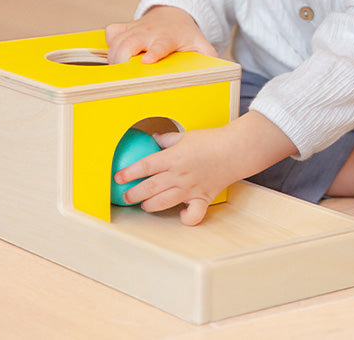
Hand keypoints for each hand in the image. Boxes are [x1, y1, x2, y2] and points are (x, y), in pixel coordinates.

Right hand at [105, 6, 216, 63]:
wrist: (173, 12)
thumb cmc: (185, 34)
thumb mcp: (200, 44)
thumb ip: (207, 58)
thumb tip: (216, 71)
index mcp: (168, 37)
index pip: (160, 45)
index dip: (153, 52)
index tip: (147, 60)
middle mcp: (149, 32)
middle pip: (129, 44)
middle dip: (122, 59)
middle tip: (123, 75)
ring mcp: (135, 28)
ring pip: (117, 41)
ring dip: (114, 58)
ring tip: (118, 74)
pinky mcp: (124, 27)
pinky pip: (111, 33)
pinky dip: (109, 44)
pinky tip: (116, 55)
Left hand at [114, 112, 297, 224]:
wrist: (235, 150)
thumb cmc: (211, 140)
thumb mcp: (185, 135)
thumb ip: (167, 139)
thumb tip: (153, 139)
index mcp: (173, 157)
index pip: (145, 166)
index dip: (129, 173)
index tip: (118, 177)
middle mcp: (179, 175)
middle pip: (149, 188)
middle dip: (133, 194)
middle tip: (126, 196)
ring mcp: (191, 189)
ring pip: (164, 203)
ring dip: (150, 206)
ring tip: (144, 205)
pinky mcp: (203, 198)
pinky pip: (193, 215)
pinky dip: (185, 218)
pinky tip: (180, 214)